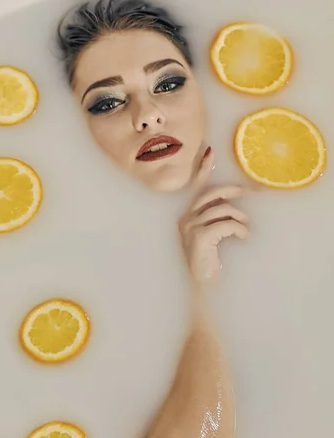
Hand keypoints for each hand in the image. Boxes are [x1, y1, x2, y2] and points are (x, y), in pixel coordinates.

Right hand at [179, 148, 248, 284]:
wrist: (201, 285)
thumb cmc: (208, 262)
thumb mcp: (209, 236)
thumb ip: (214, 219)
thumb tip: (232, 203)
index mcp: (186, 216)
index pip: (196, 188)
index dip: (203, 169)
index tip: (210, 152)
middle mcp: (185, 218)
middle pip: (212, 193)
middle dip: (235, 190)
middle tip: (253, 192)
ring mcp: (191, 226)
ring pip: (223, 209)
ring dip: (240, 218)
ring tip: (245, 229)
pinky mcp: (201, 236)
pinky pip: (228, 223)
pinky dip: (240, 229)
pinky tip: (242, 238)